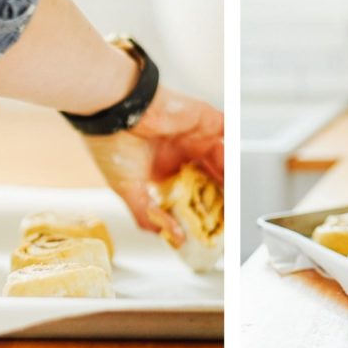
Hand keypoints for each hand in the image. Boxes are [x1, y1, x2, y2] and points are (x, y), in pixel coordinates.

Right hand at [81, 86, 223, 245]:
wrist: (114, 110)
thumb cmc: (112, 143)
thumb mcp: (128, 189)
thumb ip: (149, 215)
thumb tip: (171, 237)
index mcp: (164, 169)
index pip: (192, 193)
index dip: (203, 210)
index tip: (212, 228)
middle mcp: (182, 152)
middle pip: (212, 178)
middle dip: (222, 198)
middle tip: (229, 216)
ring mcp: (196, 136)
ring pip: (224, 160)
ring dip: (230, 179)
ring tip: (232, 198)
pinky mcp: (206, 120)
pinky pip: (230, 134)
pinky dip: (234, 151)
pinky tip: (234, 170)